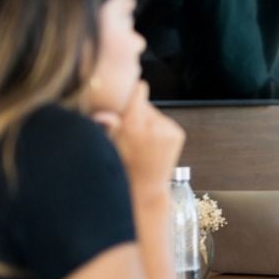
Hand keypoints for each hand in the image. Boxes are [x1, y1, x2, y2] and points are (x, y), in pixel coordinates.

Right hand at [92, 82, 184, 196]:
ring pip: (152, 113)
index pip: (138, 91)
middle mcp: (154, 125)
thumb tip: (102, 112)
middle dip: (134, 112)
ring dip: (145, 121)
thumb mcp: (110, 145)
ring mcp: (168, 129)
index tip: (124, 93)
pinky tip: (150, 143)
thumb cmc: (124, 167)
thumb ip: (108, 124)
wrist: (146, 188)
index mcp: (135, 126)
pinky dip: (156, 128)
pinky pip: (162, 121)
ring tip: (139, 141)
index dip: (130, 91)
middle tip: (127, 130)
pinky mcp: (177, 133)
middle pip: (143, 103)